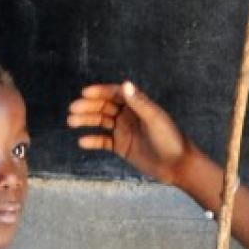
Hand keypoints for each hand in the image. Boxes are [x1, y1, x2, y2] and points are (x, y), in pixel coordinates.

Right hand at [66, 82, 187, 183]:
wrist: (177, 165)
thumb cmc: (169, 139)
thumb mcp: (154, 119)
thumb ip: (139, 102)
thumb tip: (125, 84)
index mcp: (138, 105)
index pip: (116, 94)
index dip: (100, 91)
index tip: (84, 93)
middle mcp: (130, 116)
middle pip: (105, 107)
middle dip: (89, 106)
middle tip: (73, 110)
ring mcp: (125, 131)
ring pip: (101, 122)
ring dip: (87, 120)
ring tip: (71, 122)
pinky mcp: (122, 146)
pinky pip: (103, 141)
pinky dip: (93, 140)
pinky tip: (82, 141)